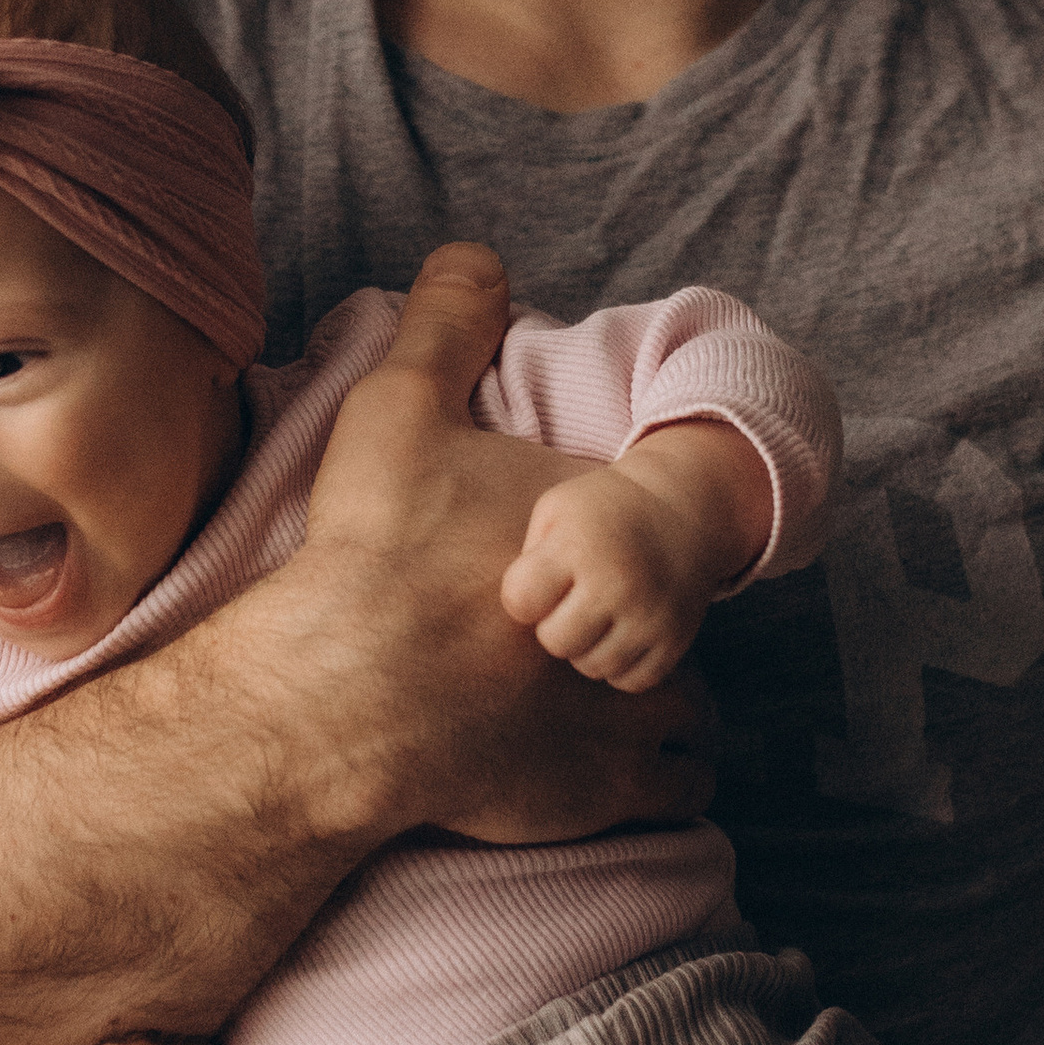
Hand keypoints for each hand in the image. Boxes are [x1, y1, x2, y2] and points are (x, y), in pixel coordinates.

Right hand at [297, 248, 717, 844]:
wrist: (347, 694)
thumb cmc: (374, 554)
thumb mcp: (395, 410)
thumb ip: (443, 326)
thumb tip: (477, 255)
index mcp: (597, 523)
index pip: (652, 517)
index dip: (621, 531)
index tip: (579, 545)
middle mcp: (641, 613)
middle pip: (679, 609)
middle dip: (649, 616)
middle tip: (593, 624)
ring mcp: (632, 708)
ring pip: (696, 700)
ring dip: (669, 696)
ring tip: (619, 695)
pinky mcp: (609, 789)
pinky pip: (681, 783)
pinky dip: (668, 774)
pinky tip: (630, 764)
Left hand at [500, 472, 716, 693]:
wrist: (684, 509)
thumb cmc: (604, 510)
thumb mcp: (556, 509)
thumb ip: (526, 559)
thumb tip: (518, 616)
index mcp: (578, 546)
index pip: (519, 601)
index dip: (523, 594)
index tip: (543, 578)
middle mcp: (616, 584)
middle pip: (555, 643)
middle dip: (555, 624)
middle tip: (573, 599)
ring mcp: (650, 616)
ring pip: (592, 668)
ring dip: (588, 647)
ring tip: (600, 613)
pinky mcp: (675, 639)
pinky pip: (629, 681)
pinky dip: (621, 665)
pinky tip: (623, 632)